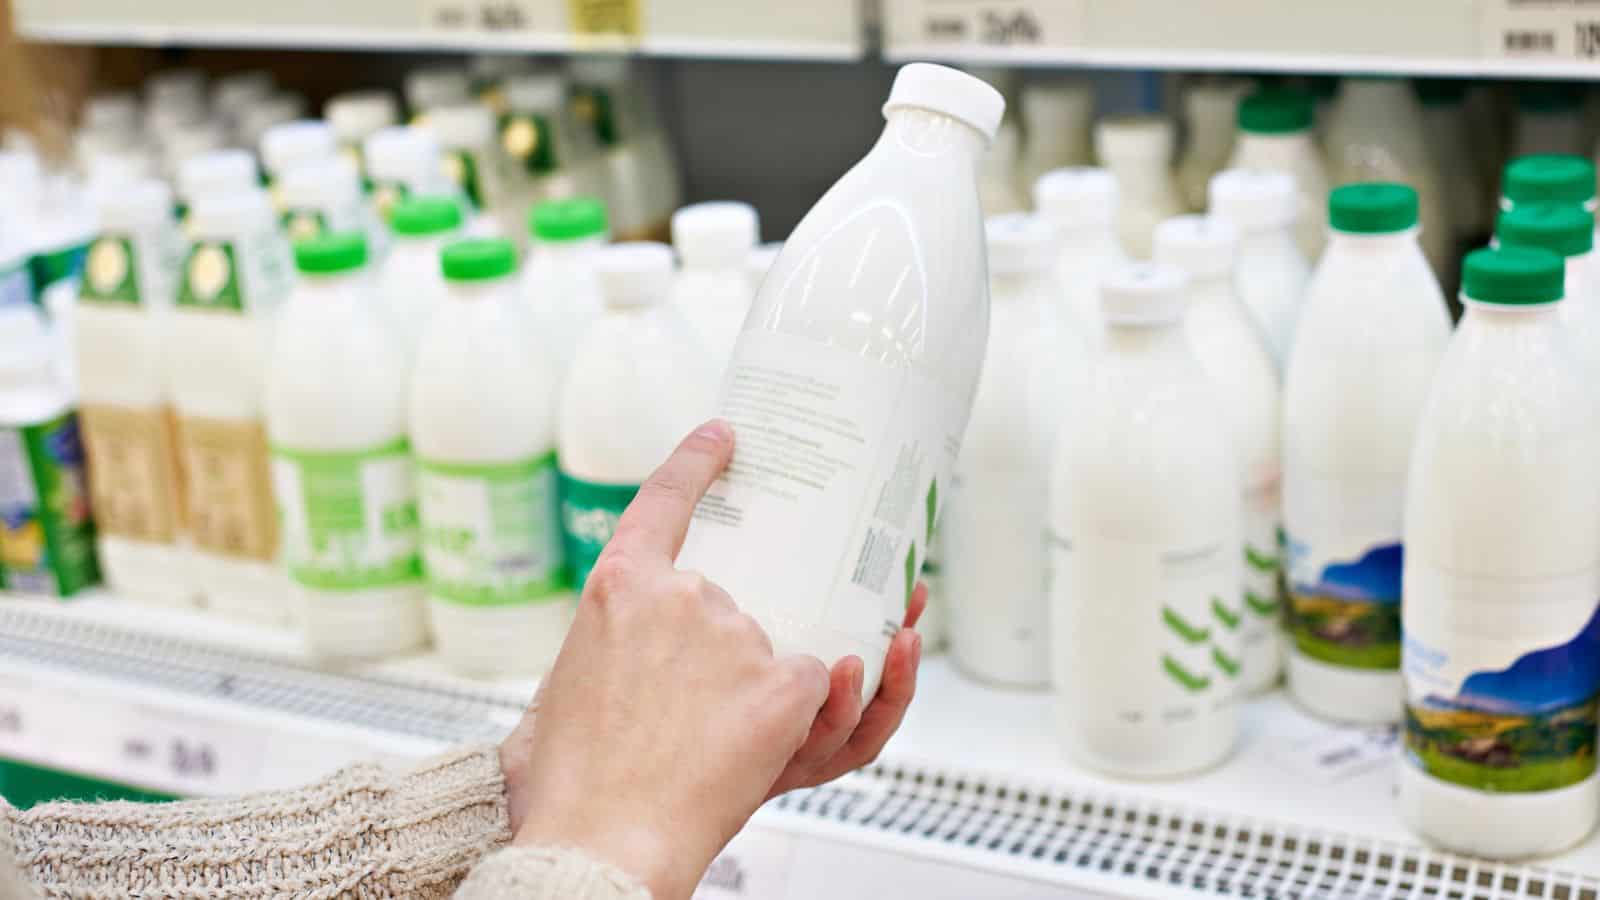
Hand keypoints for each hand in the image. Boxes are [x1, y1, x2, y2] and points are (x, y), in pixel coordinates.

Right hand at [498, 419, 923, 898]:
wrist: (596, 844)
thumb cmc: (567, 786)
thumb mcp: (557, 694)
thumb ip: (604, 652)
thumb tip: (619, 657)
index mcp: (617, 589)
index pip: (664, 502)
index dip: (697, 463)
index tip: (723, 438)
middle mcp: (681, 598)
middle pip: (730, 609)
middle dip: (722, 663)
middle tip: (693, 718)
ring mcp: (737, 637)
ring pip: (777, 649)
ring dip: (764, 693)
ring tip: (721, 746)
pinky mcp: (784, 683)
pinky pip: (825, 682)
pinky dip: (817, 708)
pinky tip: (776, 737)